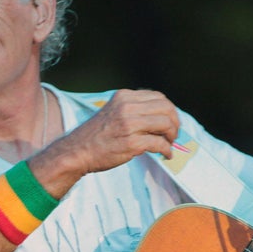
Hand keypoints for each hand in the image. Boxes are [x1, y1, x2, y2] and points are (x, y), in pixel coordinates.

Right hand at [63, 89, 179, 174]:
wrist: (78, 151)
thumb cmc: (97, 135)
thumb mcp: (114, 111)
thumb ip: (135, 109)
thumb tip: (162, 117)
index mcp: (124, 96)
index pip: (158, 97)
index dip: (169, 110)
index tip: (171, 121)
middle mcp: (127, 107)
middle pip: (166, 108)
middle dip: (175, 122)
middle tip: (174, 134)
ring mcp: (130, 124)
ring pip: (166, 124)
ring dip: (172, 136)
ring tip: (170, 144)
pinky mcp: (132, 143)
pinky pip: (160, 144)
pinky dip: (167, 150)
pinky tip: (166, 155)